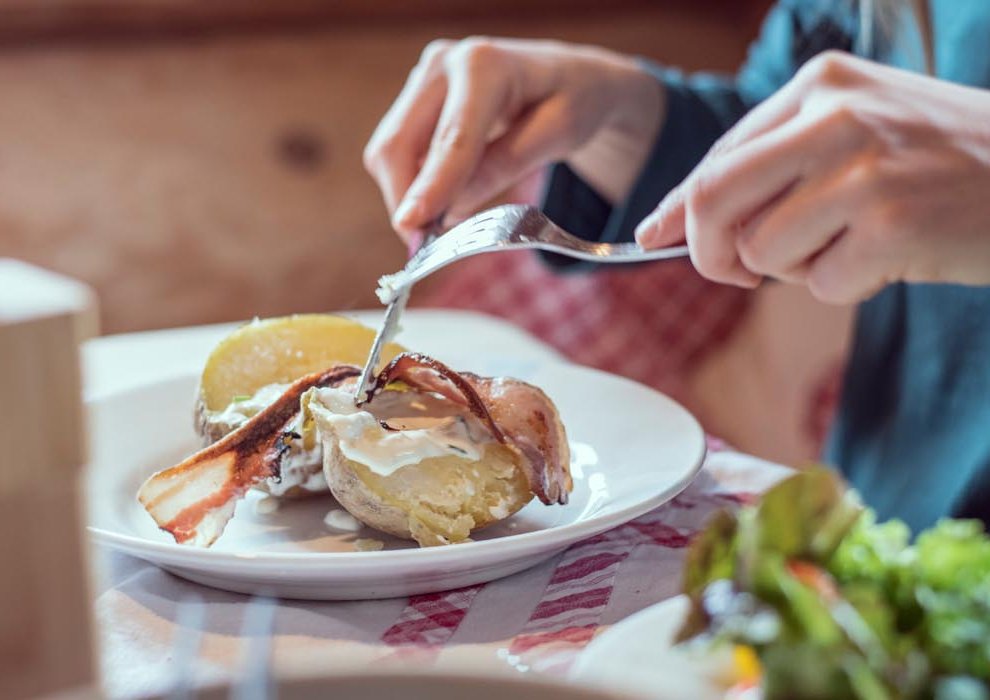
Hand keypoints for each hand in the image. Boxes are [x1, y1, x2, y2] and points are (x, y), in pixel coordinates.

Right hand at [364, 37, 663, 244]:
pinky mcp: (415, 96)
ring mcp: (424, 77)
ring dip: (406, 195)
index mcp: (485, 64)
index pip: (452, 138)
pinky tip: (439, 199)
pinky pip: (398, 150)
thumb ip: (506, 166)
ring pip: (389, 150)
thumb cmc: (571, 100)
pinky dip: (412, 183)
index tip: (411, 226)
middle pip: (399, 143)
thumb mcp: (559, 134)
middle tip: (426, 247)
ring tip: (438, 226)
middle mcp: (443, 62)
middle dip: (406, 199)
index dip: (431, 185)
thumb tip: (451, 209)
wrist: (567, 74)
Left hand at [636, 51, 989, 303]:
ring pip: (762, 252)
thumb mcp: (857, 131)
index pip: (717, 156)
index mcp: (821, 83)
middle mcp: (836, 117)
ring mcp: (865, 170)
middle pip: (714, 201)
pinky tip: (890, 254)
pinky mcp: (891, 226)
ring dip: (792, 269)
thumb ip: (769, 164)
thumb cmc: (942, 160)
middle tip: (735, 271)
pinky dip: (842, 285)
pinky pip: (818, 285)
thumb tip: (669, 223)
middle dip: (707, 252)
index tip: (653, 235)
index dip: (678, 207)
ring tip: (850, 243)